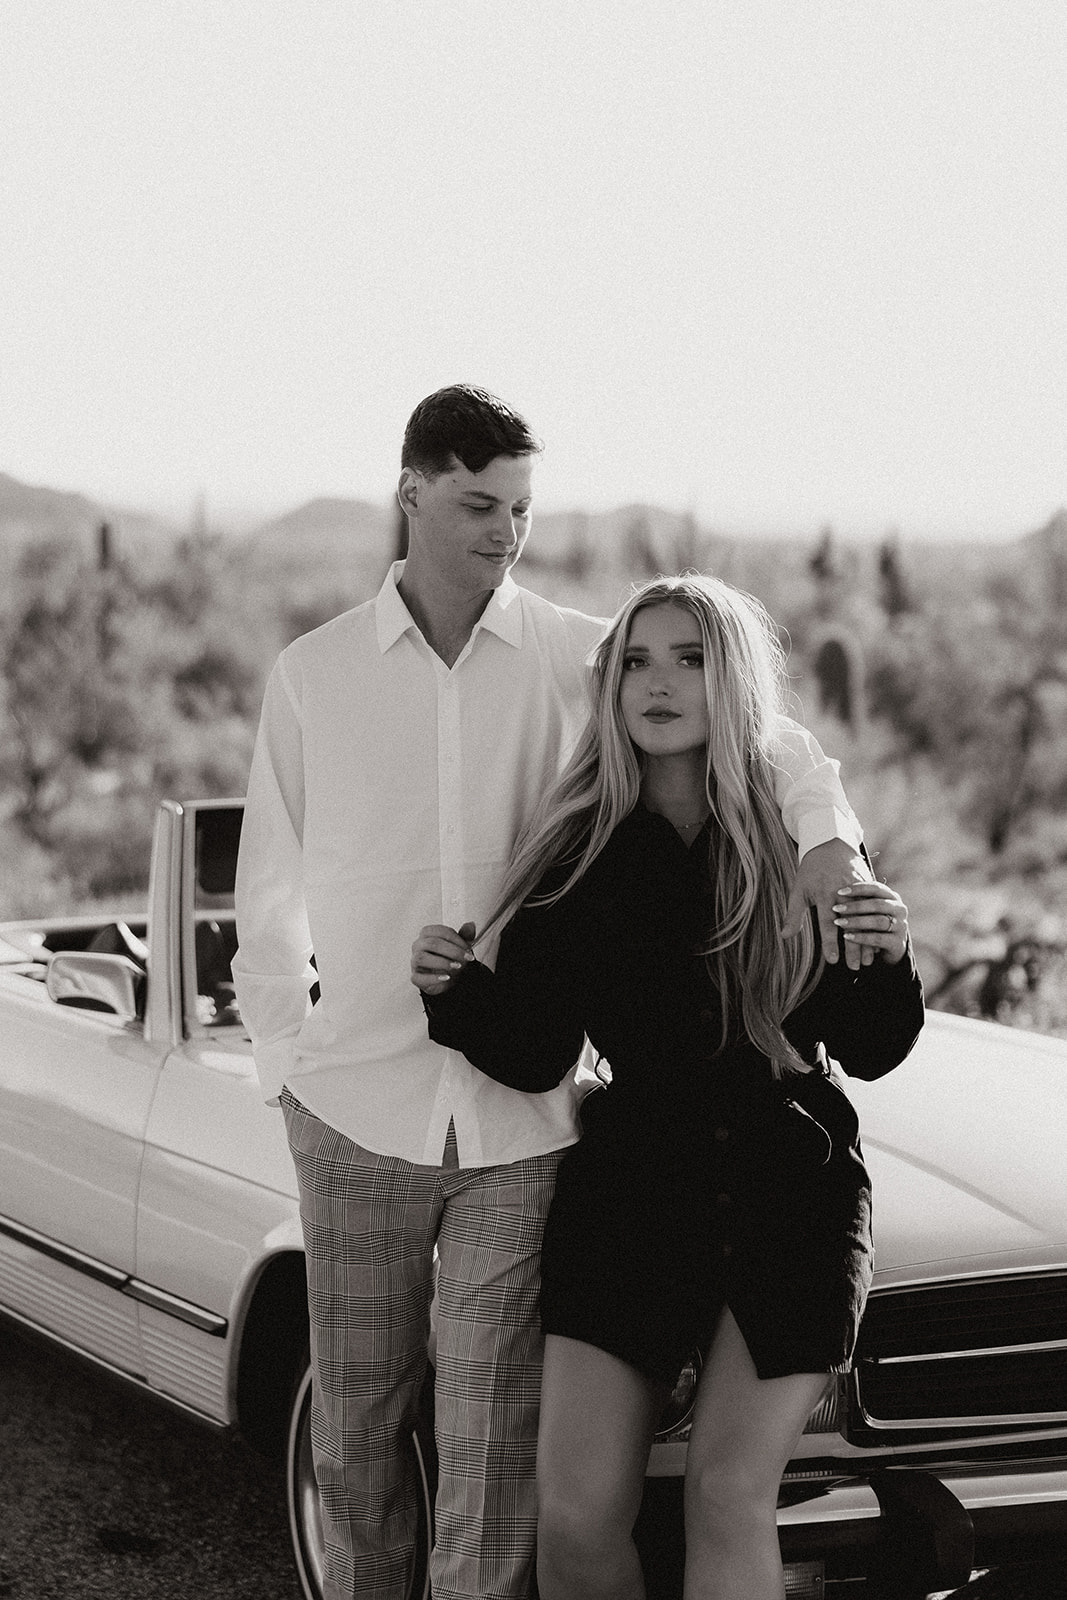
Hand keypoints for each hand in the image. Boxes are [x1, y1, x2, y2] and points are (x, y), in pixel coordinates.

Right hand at [410, 922, 476, 993]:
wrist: (448, 976)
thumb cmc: (451, 957)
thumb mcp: (460, 946)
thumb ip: (465, 936)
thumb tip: (471, 925)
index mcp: (427, 933)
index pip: (440, 931)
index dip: (456, 939)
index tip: (468, 948)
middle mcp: (418, 945)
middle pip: (431, 943)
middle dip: (452, 951)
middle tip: (465, 958)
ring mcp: (414, 961)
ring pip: (421, 957)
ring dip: (442, 962)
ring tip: (456, 966)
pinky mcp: (415, 977)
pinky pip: (419, 977)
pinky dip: (434, 978)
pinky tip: (447, 977)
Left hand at [781, 838, 873, 969]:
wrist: (831, 844)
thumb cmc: (811, 871)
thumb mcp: (798, 890)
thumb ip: (793, 915)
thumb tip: (784, 937)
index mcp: (825, 894)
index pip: (827, 924)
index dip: (830, 943)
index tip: (833, 960)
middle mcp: (844, 893)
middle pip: (850, 925)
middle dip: (852, 948)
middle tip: (854, 968)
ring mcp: (859, 890)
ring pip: (865, 920)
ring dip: (867, 941)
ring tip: (867, 962)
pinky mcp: (868, 887)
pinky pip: (874, 910)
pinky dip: (875, 928)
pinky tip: (876, 943)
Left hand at [832, 882, 908, 964]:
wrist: (891, 949)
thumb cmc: (874, 923)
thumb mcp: (870, 910)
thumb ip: (861, 900)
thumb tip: (837, 891)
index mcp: (892, 897)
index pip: (876, 888)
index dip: (858, 888)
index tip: (839, 892)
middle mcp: (900, 910)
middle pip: (877, 904)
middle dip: (855, 906)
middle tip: (836, 908)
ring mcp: (901, 926)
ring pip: (878, 921)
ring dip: (856, 922)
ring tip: (838, 923)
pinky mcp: (898, 943)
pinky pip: (878, 939)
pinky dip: (861, 937)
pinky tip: (847, 936)